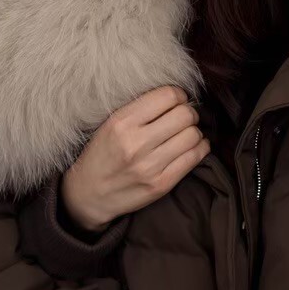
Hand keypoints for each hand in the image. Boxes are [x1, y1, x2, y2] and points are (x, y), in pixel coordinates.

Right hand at [61, 86, 208, 231]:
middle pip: (185, 115)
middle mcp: (137, 143)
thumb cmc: (101, 154)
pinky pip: (195, 158)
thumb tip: (176, 96)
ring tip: (185, 134)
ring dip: (193, 132)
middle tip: (183, 118)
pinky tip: (191, 147)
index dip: (178, 95)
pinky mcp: (161, 184)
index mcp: (122, 122)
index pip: (167, 96)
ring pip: (193, 136)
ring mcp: (150, 166)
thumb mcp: (110, 124)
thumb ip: (139, 109)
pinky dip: (199, 148)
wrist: (89, 194)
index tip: (176, 101)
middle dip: (189, 113)